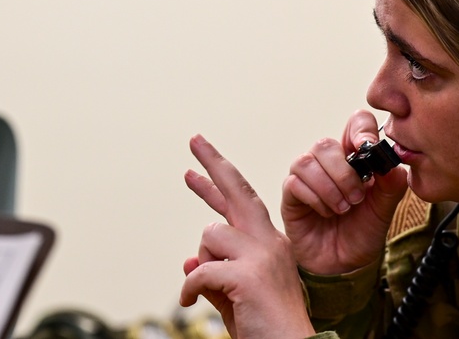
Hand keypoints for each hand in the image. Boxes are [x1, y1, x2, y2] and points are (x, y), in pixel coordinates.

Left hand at [180, 134, 314, 338]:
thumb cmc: (265, 327)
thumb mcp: (233, 296)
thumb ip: (213, 275)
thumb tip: (188, 262)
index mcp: (269, 244)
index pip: (241, 203)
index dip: (217, 182)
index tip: (197, 164)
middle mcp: (269, 241)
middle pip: (238, 191)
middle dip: (213, 163)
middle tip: (194, 138)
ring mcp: (261, 255)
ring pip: (210, 235)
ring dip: (204, 264)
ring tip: (216, 291)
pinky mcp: (248, 274)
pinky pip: (200, 269)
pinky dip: (190, 289)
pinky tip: (192, 302)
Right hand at [280, 110, 407, 274]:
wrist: (344, 265)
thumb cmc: (361, 233)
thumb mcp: (384, 211)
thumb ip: (392, 187)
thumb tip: (394, 166)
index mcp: (354, 159)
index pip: (354, 124)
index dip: (359, 129)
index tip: (366, 147)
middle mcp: (327, 164)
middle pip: (325, 144)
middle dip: (344, 172)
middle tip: (357, 197)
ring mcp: (306, 177)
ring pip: (307, 161)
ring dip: (329, 187)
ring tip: (342, 208)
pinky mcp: (291, 195)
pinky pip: (295, 183)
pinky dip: (315, 198)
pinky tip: (326, 213)